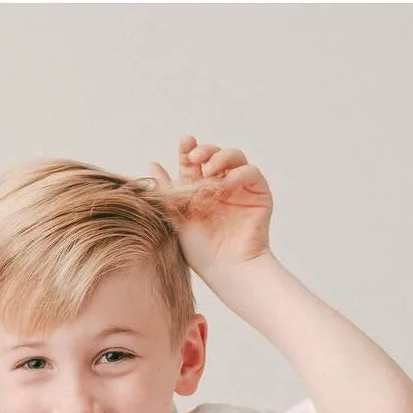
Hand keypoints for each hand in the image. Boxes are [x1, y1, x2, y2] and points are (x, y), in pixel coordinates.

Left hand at [145, 136, 273, 280]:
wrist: (227, 269)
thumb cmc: (201, 251)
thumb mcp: (177, 217)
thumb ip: (166, 191)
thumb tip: (152, 164)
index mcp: (200, 189)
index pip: (193, 162)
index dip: (188, 150)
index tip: (184, 144)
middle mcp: (220, 185)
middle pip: (214, 155)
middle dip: (204, 151)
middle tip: (195, 157)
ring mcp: (241, 189)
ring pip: (234, 157)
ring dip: (221, 157)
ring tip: (209, 169)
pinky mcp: (259, 194)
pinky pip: (251, 172)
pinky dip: (239, 173)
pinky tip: (226, 183)